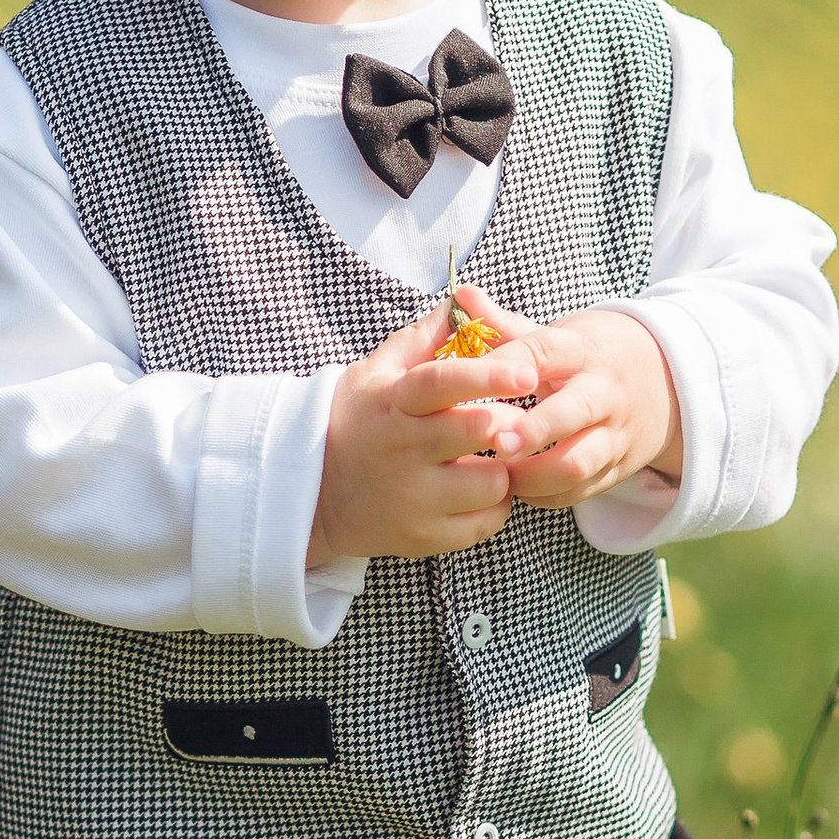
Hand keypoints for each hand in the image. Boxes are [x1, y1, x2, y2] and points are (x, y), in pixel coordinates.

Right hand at [307, 301, 543, 571]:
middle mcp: (403, 451)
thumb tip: (462, 300)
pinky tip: (477, 490)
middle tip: (511, 417)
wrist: (311, 493)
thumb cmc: (354, 422)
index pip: (443, 383)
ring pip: (492, 482)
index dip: (487, 375)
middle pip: (477, 431)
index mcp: (394, 403)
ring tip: (490, 457)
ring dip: (504, 467)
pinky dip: (494, 505)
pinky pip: (487, 522)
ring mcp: (414, 499)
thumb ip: (422, 338)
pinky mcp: (424, 538)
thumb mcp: (375, 373)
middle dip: (509, 421)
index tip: (527, 372)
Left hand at [452, 284, 682, 509]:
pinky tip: (518, 489)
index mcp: (582, 350)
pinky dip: (547, 495)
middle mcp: (603, 392)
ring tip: (500, 475)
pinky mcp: (619, 466)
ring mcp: (615, 432)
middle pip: (572, 412)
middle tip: (496, 443)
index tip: (471, 378)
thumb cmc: (590, 356)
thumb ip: (506, 324)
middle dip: (533, 430)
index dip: (510, 364)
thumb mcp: (559, 335)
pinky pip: (581, 490)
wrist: (666, 381)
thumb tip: (462, 295)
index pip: (544, 352)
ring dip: (535, 475)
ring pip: (578, 462)